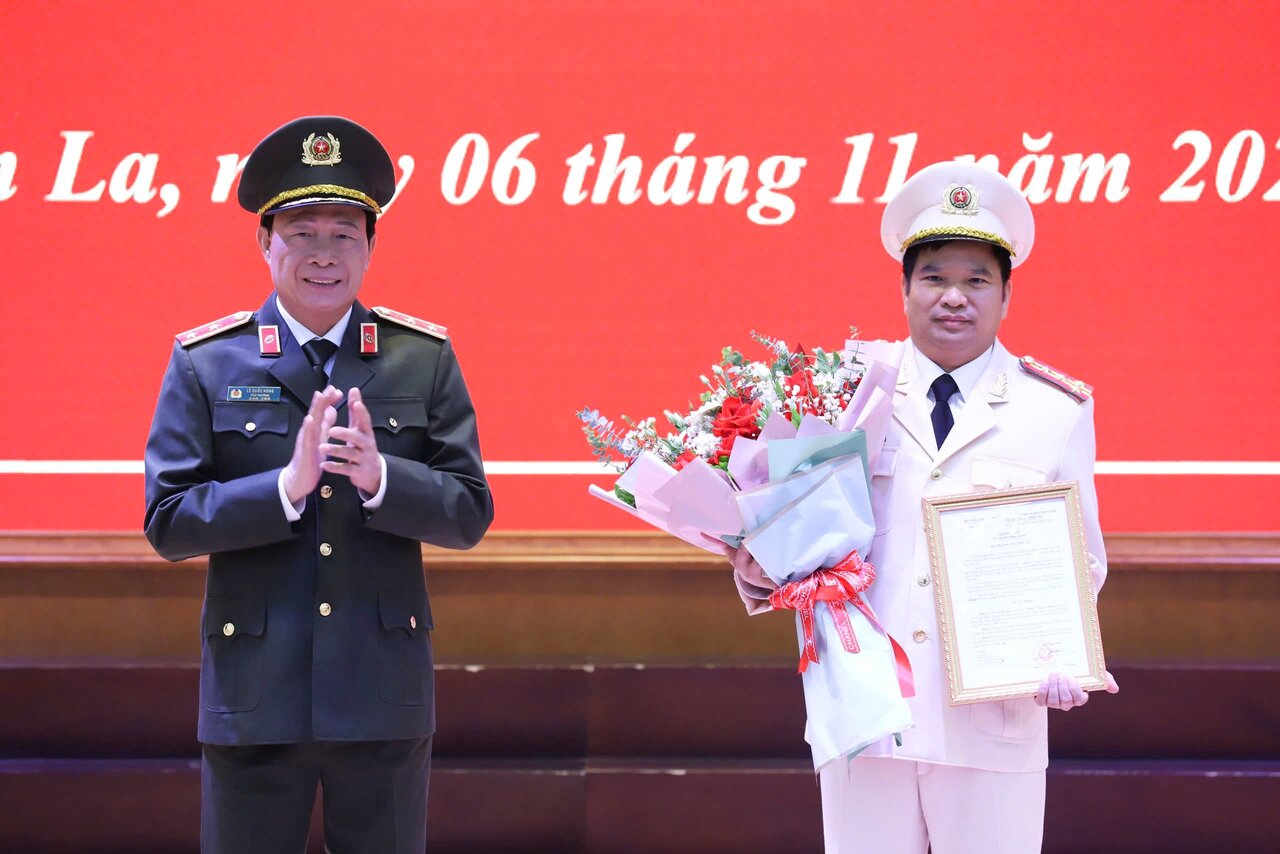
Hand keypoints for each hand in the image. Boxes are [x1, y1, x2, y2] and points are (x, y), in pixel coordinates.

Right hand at [282, 387, 342, 503]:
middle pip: (316, 412)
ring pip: (310, 422)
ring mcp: (305, 441)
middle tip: (330, 388)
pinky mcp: (304, 451)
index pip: (322, 412)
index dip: (328, 401)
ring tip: (319, 397)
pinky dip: (308, 428)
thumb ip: (326, 424)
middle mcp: (309, 432)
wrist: (300, 479)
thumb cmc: (311, 458)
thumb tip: (332, 409)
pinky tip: (310, 420)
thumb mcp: (321, 438)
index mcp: (315, 429)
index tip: (336, 390)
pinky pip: (306, 439)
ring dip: (315, 409)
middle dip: (323, 400)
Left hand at [320, 387, 383, 494]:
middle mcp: (367, 445)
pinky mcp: (358, 472)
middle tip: (331, 430)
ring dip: (335, 450)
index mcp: (366, 433)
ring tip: (321, 447)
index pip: (365, 421)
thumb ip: (356, 411)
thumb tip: (354, 390)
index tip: (355, 403)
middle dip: (346, 433)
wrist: (373, 473)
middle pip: (358, 438)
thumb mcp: (361, 429)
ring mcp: (363, 459)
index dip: (361, 412)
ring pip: (350, 454)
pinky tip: (323, 464)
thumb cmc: (363, 447)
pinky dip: (334, 467)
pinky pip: (346, 469)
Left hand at [1033, 670, 1118, 710]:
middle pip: (1066, 702)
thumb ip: (1104, 678)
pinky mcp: (1042, 700)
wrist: (1054, 665)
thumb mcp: (1091, 672)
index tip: (1073, 678)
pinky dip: (1042, 692)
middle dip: (1063, 687)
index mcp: (1079, 697)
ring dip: (1053, 688)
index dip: (1076, 690)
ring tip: (1052, 675)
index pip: (1080, 700)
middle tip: (1061, 674)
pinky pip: (1041, 702)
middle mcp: (1067, 702)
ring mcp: (1054, 702)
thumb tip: (1115, 689)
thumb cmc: (1076, 670)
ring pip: (1054, 703)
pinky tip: (1044, 682)